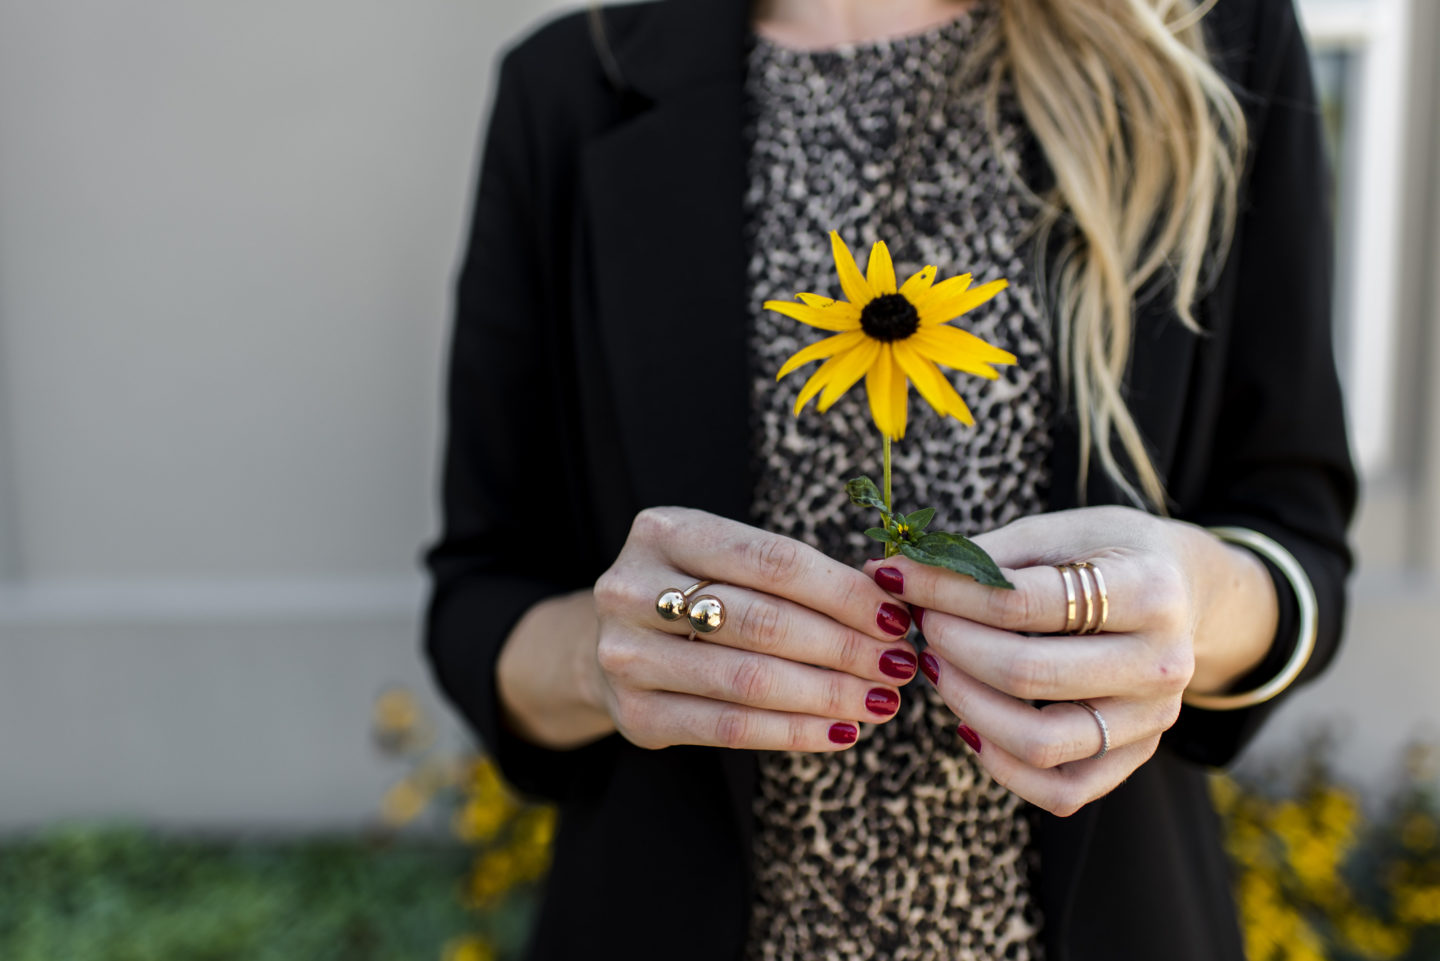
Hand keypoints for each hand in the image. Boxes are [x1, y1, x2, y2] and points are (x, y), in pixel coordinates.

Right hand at [589, 507, 920, 751]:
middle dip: (844, 647)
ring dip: (829, 694)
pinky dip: (794, 732)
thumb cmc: (698, 593)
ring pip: (749, 680)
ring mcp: (626, 654)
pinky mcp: (634, 714)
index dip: (842, 592)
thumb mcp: (730, 561)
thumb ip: (796, 575)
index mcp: (665, 531)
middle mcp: (632, 588)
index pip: (772, 560)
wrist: (615, 642)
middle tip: (900, 665)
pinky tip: (840, 732)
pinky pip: (729, 728)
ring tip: (881, 701)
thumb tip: (891, 605)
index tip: (896, 617)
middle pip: (763, 622)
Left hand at [862, 506, 1275, 815]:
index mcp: (1149, 590)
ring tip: (938, 666)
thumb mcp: (1058, 530)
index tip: (900, 576)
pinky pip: (1062, 790)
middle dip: (953, 644)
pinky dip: (1003, 767)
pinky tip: (968, 723)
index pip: (1025, 601)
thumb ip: (986, 554)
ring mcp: (1153, 718)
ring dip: (968, 705)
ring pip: (1041, 742)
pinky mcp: (1137, 755)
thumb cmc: (1107, 553)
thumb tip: (899, 571)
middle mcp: (1162, 663)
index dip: (948, 590)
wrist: (1183, 591)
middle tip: (921, 621)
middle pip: (1028, 673)